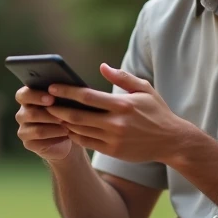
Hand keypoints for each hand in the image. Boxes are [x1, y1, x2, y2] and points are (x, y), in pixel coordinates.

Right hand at [14, 85, 73, 162]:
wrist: (67, 135)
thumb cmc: (65, 112)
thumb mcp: (64, 102)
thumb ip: (60, 94)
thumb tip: (65, 90)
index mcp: (27, 99)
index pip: (23, 95)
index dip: (36, 96)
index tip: (52, 99)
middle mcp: (22, 114)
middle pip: (30, 114)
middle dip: (50, 115)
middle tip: (64, 117)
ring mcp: (23, 130)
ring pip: (37, 130)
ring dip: (55, 129)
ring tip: (68, 127)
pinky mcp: (28, 144)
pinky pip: (41, 142)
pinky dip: (56, 139)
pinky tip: (66, 136)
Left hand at [45, 63, 194, 163]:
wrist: (172, 141)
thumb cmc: (157, 112)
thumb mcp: (144, 89)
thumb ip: (122, 77)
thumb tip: (102, 66)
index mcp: (122, 104)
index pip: (87, 97)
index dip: (66, 91)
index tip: (52, 87)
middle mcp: (116, 123)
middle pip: (77, 116)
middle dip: (57, 109)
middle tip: (45, 103)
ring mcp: (113, 139)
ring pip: (79, 130)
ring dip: (63, 123)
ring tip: (52, 114)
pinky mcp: (112, 151)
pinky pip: (86, 142)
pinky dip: (74, 135)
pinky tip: (67, 127)